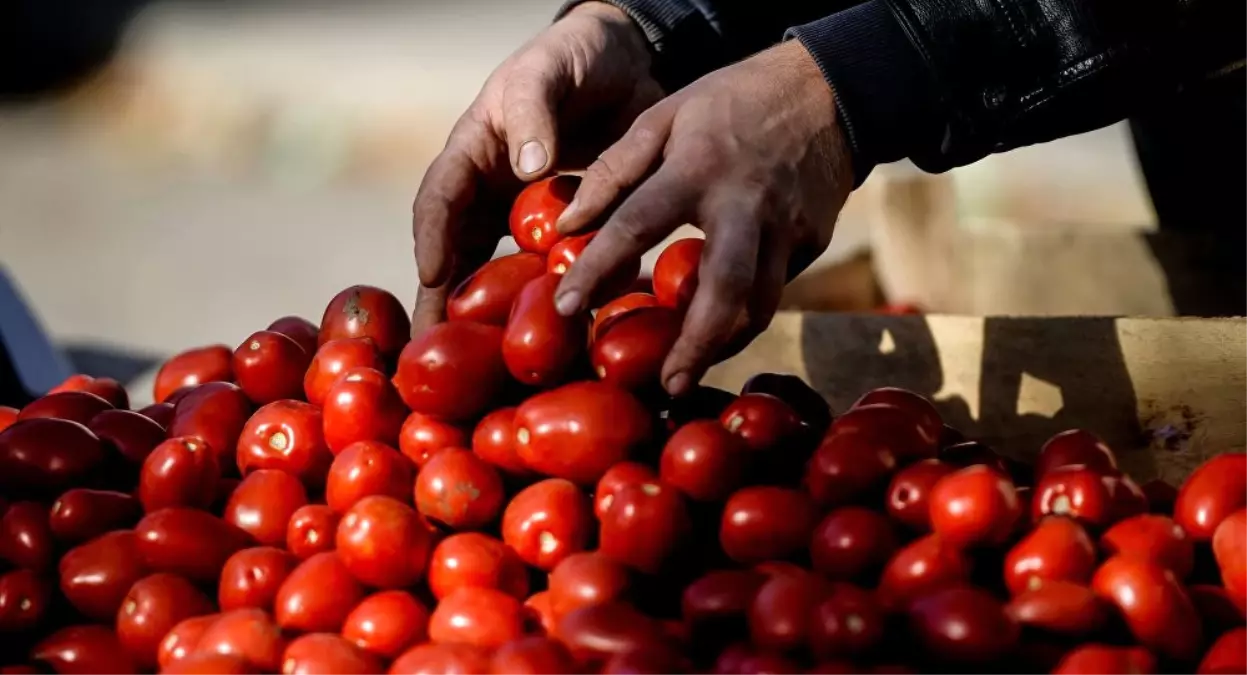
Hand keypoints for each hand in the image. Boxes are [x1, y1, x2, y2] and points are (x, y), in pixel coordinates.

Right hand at [411, 2, 662, 334]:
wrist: (627, 61)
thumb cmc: (574, 58)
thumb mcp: (546, 72)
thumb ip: (535, 111)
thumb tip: (528, 167)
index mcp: (473, 154)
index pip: (440, 200)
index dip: (432, 238)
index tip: (432, 276)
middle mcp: (492, 194)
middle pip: (459, 255)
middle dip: (445, 304)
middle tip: (433, 354)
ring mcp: (528, 218)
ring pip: (502, 274)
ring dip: (494, 319)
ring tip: (487, 368)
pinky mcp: (568, 232)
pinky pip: (554, 272)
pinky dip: (553, 304)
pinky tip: (559, 341)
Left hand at [553, 40, 853, 395]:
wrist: (829, 90)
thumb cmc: (732, 101)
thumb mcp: (666, 115)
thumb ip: (615, 170)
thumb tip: (570, 224)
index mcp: (698, 168)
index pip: (636, 225)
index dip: (597, 269)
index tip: (566, 308)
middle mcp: (745, 206)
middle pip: (723, 290)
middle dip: (695, 345)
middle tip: (665, 386)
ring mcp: (786, 230)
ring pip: (760, 306)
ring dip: (724, 344)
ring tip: (687, 370)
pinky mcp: (812, 244)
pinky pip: (775, 290)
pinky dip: (745, 316)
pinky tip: (719, 330)